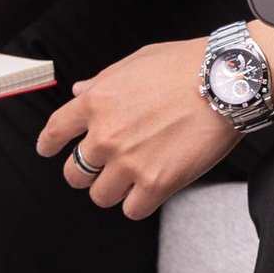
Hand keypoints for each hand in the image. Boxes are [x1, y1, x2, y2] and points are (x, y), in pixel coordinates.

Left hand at [33, 38, 240, 220]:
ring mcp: (129, 161)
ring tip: (131, 179)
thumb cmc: (186, 66)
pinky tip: (149, 189)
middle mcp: (106, 134)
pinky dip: (138, 203)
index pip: (56, 131)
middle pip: (74, 173)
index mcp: (97, 101)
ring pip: (100, 196)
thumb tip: (79, 92)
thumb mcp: (136, 62)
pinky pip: (131, 210)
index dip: (48, 144)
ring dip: (113, 189)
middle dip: (84, 173)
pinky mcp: (156, 183)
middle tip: (99, 170)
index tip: (48, 150)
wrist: (225, 81)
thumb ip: (103, 81)